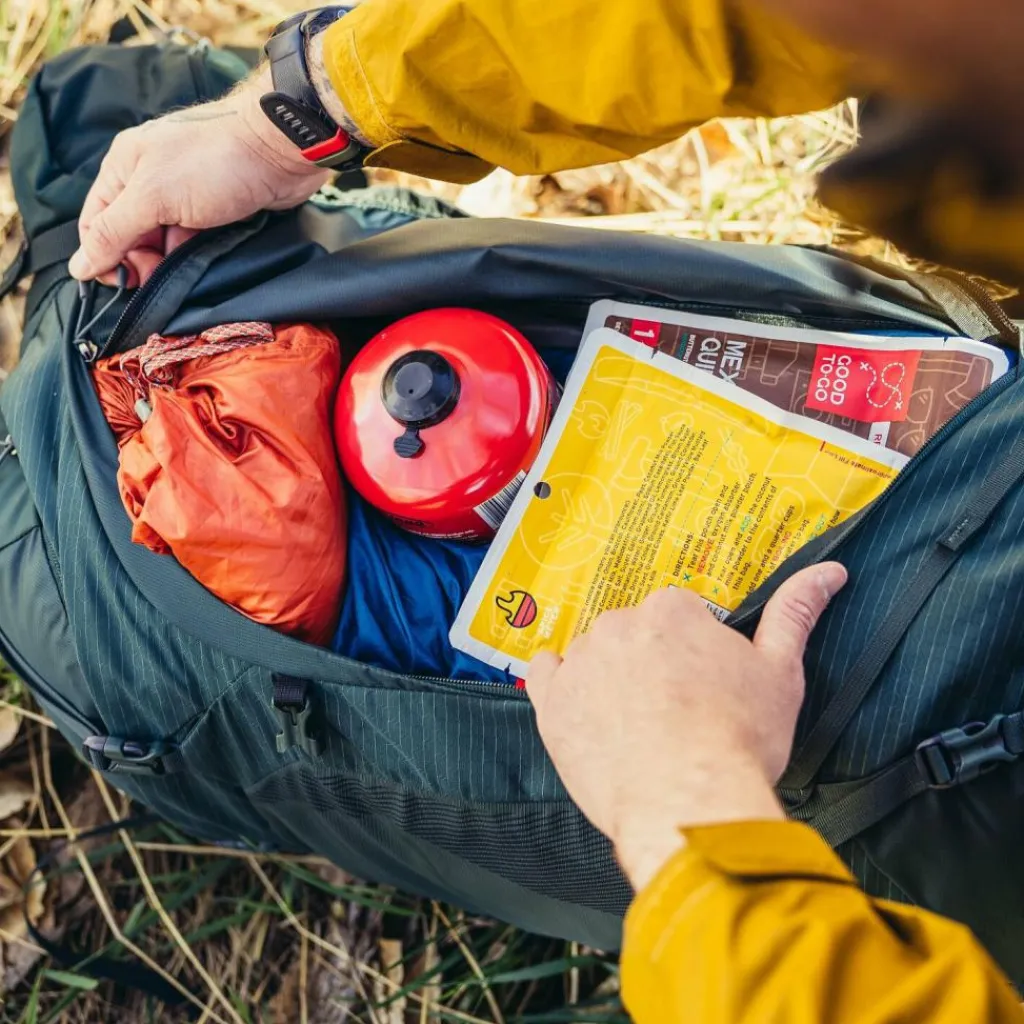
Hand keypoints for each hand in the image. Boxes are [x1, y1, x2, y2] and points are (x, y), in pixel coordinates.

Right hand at [70, 69, 328, 285]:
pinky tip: (205, 262)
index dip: (104, 256)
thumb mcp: (153, 197)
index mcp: (124, 167)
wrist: (279, 150)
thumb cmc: (214, 162)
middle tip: (160, 278)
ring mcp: (184, 194)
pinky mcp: (215, 209)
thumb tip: (79, 266)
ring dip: (170, 262)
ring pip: (163, 242)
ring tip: (187, 267)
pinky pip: (193, 241)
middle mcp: (150, 179)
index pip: (96, 222)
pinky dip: (194, 255)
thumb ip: (114, 232)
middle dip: (141, 261)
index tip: (124, 282)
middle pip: (130, 236)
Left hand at [526, 563, 846, 889]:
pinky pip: (545, 676)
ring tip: (637, 726)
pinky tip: (584, 709)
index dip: (692, 652)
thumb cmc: (739, 741)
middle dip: (651, 663)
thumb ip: (795, 613)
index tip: (702, 684)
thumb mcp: (781, 674)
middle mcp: (619, 623)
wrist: (688, 803)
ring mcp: (580, 661)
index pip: (678, 615)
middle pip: (634, 633)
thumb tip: (828, 572)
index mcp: (671, 609)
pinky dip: (560, 686)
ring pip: (594, 655)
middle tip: (674, 711)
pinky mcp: (551, 702)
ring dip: (609, 678)